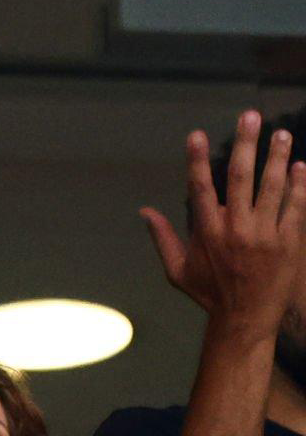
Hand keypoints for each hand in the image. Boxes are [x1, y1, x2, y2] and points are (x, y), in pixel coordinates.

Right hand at [142, 109, 305, 330]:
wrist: (245, 319)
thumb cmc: (209, 293)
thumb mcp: (177, 269)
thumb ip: (163, 237)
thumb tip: (144, 212)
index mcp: (206, 233)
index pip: (200, 189)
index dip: (197, 160)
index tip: (196, 134)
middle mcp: (235, 229)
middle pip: (240, 178)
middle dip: (246, 145)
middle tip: (251, 117)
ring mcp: (264, 235)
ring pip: (273, 187)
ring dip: (278, 158)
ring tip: (282, 134)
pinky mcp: (288, 242)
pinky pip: (295, 207)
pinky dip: (299, 185)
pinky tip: (300, 167)